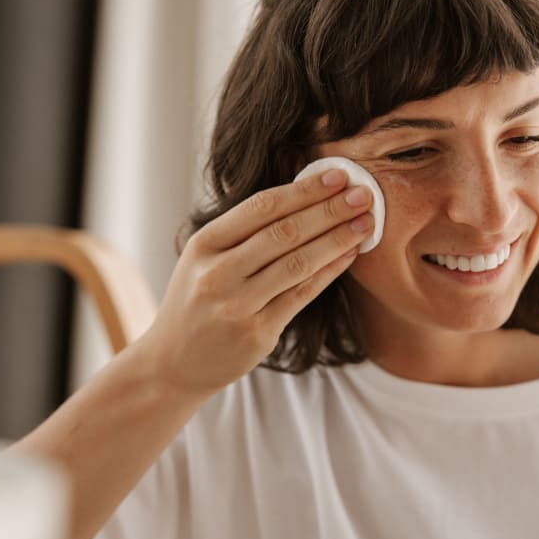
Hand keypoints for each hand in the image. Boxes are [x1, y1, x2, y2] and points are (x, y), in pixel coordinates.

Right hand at [135, 168, 373, 394]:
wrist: (174, 362)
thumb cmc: (197, 300)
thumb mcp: (203, 258)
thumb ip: (243, 232)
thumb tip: (305, 197)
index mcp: (203, 244)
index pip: (261, 208)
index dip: (304, 191)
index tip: (337, 176)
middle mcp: (217, 273)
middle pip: (284, 233)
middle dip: (329, 210)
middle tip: (363, 194)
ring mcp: (237, 306)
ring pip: (297, 264)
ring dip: (337, 239)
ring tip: (365, 223)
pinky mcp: (257, 334)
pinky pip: (301, 295)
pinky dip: (329, 272)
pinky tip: (348, 255)